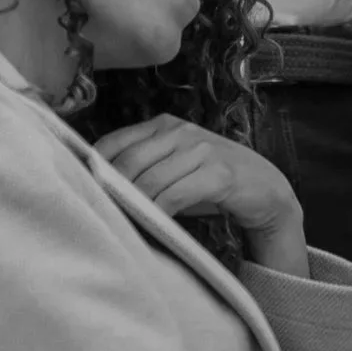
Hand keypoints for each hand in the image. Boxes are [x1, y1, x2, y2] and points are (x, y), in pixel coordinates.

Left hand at [93, 115, 306, 273]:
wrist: (265, 189)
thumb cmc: (211, 182)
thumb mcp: (174, 167)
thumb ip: (143, 168)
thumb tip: (98, 187)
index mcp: (165, 125)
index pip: (115, 142)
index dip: (95, 167)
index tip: (86, 191)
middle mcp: (181, 132)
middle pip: (129, 161)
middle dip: (113, 191)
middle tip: (103, 214)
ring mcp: (201, 150)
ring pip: (150, 180)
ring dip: (134, 206)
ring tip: (125, 224)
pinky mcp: (219, 173)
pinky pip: (175, 195)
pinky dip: (160, 213)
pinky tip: (155, 225)